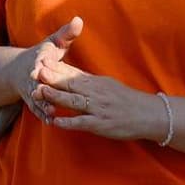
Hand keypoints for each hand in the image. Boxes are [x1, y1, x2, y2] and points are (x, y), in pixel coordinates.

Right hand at [9, 17, 83, 124]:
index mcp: (39, 60)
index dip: (40, 64)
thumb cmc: (44, 55)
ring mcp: (32, 90)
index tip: (40, 65)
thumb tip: (79, 19)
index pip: (39, 61)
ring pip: (36, 98)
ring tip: (51, 111)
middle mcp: (33, 76)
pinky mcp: (33, 101)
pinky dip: (42, 114)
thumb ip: (66, 34)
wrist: (20, 70)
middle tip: (44, 91)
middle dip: (39, 86)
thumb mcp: (53, 43)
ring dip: (42, 104)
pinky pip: (37, 109)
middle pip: (36, 82)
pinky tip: (51, 121)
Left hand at [33, 61, 166, 142]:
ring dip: (56, 96)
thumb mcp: (109, 85)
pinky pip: (82, 122)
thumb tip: (71, 74)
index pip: (74, 73)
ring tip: (39, 92)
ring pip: (74, 101)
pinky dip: (68, 121)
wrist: (150, 114)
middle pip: (71, 84)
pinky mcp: (102, 124)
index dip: (57, 68)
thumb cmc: (128, 101)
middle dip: (52, 78)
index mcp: (98, 82)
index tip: (42, 61)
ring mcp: (99, 109)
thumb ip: (89, 82)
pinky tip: (55, 121)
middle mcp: (97, 93)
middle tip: (35, 71)